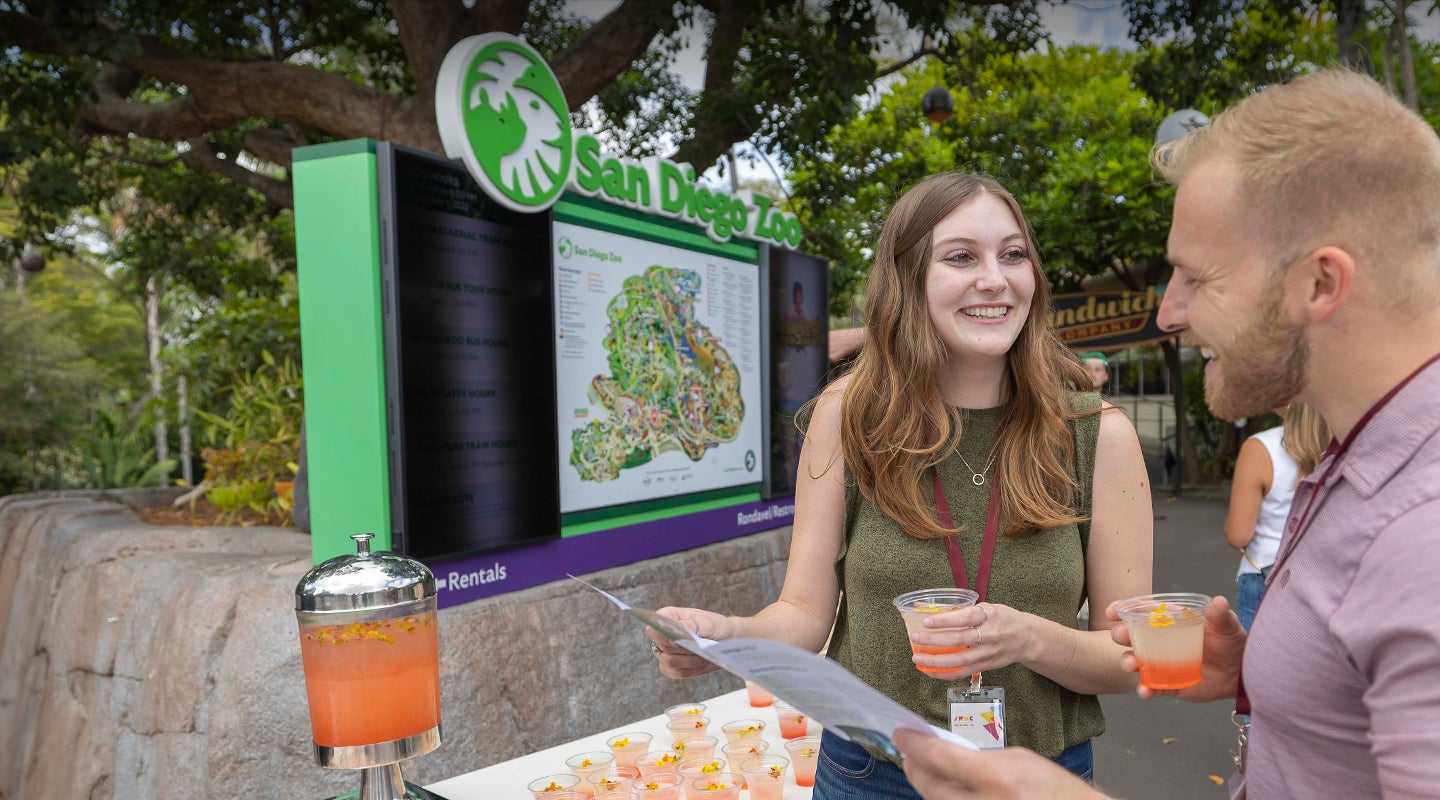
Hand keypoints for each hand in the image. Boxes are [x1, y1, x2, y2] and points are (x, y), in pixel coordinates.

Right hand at [647, 607, 735, 678]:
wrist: (726, 641)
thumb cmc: (716, 626)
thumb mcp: (709, 622)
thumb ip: (692, 625)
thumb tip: (679, 630)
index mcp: (666, 617)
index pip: (652, 628)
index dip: (663, 636)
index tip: (679, 640)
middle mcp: (662, 635)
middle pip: (662, 647)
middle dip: (684, 649)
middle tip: (701, 645)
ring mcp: (665, 652)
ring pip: (668, 663)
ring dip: (690, 661)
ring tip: (703, 654)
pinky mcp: (671, 667)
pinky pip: (675, 673)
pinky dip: (691, 669)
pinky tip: (701, 662)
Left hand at [894, 729, 1103, 799]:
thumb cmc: (1054, 790)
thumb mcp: (1019, 760)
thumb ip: (979, 757)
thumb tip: (946, 753)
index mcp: (996, 777)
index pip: (938, 757)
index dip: (913, 744)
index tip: (901, 733)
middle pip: (929, 785)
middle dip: (914, 766)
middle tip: (909, 752)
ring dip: (926, 785)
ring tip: (924, 770)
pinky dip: (943, 799)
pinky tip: (943, 790)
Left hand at [909, 603, 1031, 677]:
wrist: (1027, 638)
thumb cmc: (1003, 618)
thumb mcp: (987, 607)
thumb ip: (964, 611)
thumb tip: (930, 610)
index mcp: (989, 616)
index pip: (965, 617)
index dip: (945, 620)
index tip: (927, 621)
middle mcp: (989, 636)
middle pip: (959, 640)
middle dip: (934, 640)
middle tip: (915, 638)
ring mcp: (987, 653)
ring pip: (958, 661)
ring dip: (935, 661)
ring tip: (917, 658)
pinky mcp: (985, 666)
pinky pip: (962, 672)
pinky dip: (943, 673)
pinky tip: (929, 670)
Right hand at [1107, 594, 1246, 701]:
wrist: (1242, 673)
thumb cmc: (1232, 643)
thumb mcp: (1228, 626)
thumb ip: (1221, 616)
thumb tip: (1220, 602)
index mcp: (1169, 621)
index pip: (1142, 612)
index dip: (1124, 610)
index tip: (1112, 611)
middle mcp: (1160, 641)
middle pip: (1132, 636)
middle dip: (1120, 635)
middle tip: (1120, 636)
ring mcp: (1161, 663)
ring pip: (1136, 662)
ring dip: (1128, 662)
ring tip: (1131, 665)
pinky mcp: (1168, 684)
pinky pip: (1151, 687)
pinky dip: (1144, 689)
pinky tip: (1144, 691)